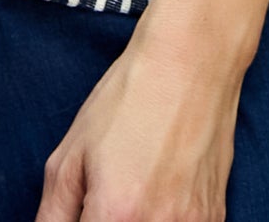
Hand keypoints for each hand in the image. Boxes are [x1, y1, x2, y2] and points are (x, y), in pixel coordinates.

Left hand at [34, 17, 243, 221]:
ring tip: (134, 187)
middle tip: (101, 197)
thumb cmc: (129, 99)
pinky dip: (163, 218)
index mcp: (116, 214)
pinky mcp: (215, 219)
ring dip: (134, 219)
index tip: (82, 211)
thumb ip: (53, 213)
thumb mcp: (72, 152)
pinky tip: (159, 188)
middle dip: (102, 219)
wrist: (191, 63)